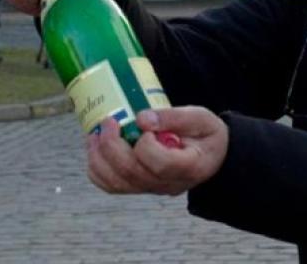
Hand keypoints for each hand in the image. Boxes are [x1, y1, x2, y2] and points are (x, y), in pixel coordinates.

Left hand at [86, 106, 228, 196]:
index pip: (160, 164)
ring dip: (99, 158)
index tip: (144, 123)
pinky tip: (95, 147)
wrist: (211, 156)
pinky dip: (97, 169)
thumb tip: (140, 118)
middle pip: (132, 173)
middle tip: (109, 120)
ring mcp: (152, 188)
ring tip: (95, 134)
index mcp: (189, 167)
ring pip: (116, 183)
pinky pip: (111, 186)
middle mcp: (168, 184)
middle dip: (112, 145)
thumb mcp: (201, 118)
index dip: (146, 144)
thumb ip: (174, 117)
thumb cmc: (207, 135)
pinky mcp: (140, 187)